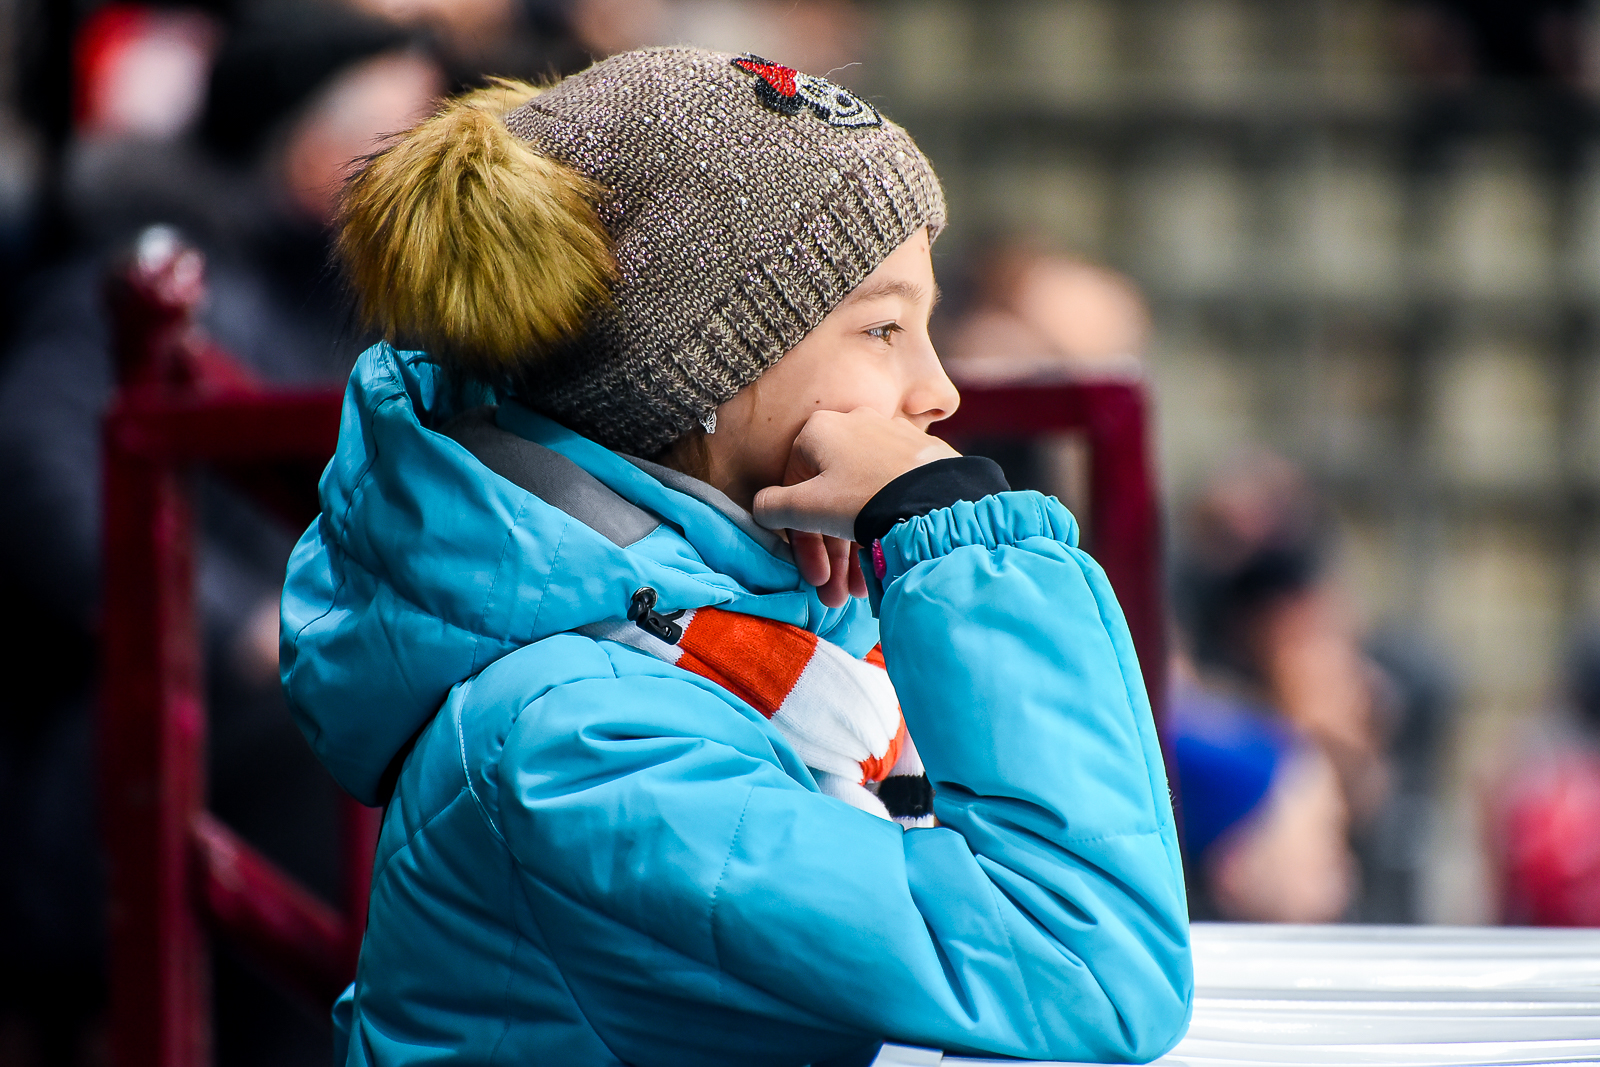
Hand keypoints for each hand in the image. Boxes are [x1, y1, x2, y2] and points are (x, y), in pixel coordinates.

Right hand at [754, 409, 959, 605]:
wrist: (938, 497)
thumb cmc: (866, 498)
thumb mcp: (806, 508)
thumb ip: (772, 508)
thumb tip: (762, 509)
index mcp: (818, 430)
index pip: (795, 492)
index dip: (801, 542)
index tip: (814, 576)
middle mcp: (853, 425)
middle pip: (829, 500)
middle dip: (832, 555)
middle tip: (836, 594)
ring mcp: (889, 438)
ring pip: (858, 501)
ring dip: (854, 550)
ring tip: (861, 591)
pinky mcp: (917, 455)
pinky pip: (886, 495)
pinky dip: (879, 528)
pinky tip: (882, 562)